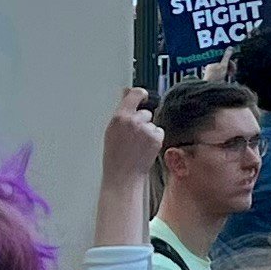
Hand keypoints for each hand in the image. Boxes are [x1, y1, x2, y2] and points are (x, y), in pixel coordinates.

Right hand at [94, 86, 156, 245]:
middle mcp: (133, 121)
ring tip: (138, 146)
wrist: (123, 177)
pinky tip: (145, 150)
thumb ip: (121, 113)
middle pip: (145, 112)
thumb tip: (126, 93)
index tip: (144, 96)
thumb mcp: (111, 131)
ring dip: (149, 132)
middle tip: (134, 138)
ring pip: (153, 124)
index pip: (134, 94)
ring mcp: (145, 129)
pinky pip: (159, 132)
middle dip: (143, 122)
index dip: (141, 94)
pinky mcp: (156, 138)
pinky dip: (155, 140)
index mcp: (119, 117)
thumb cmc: (115, 157)